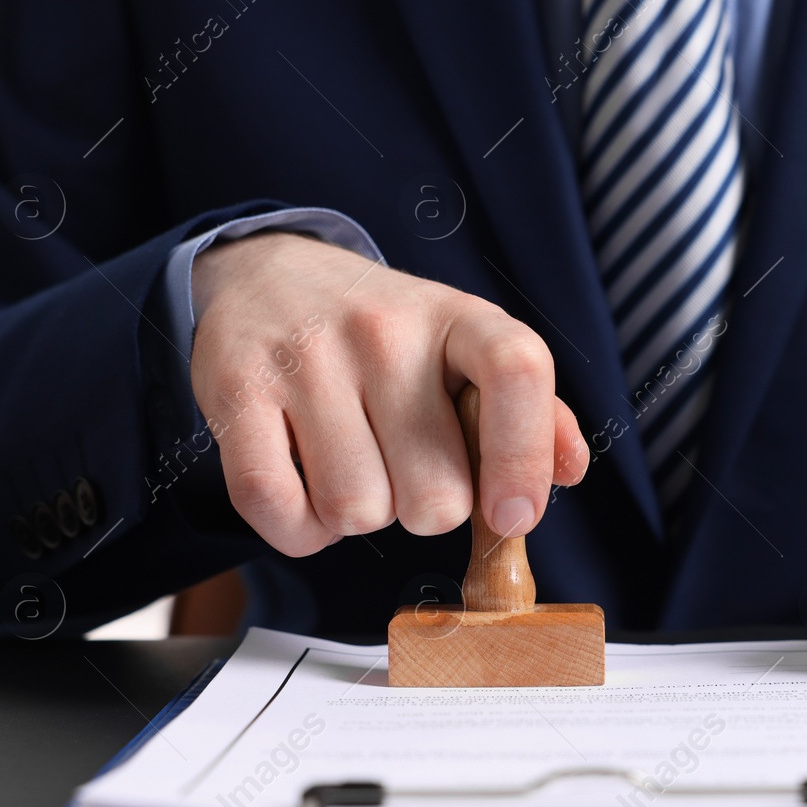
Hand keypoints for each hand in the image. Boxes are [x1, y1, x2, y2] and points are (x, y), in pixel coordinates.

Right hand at [189, 232, 587, 555]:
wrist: (266, 276)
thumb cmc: (383, 334)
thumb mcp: (463, 350)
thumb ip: (530, 410)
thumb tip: (569, 469)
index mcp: (456, 316)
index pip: (517, 370)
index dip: (524, 459)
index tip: (514, 516)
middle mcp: (382, 330)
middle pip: (435, 494)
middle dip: (426, 507)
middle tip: (405, 466)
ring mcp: (306, 359)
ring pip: (358, 512)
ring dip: (360, 516)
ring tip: (353, 465)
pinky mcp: (237, 392)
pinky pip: (282, 513)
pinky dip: (300, 530)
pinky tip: (307, 491)